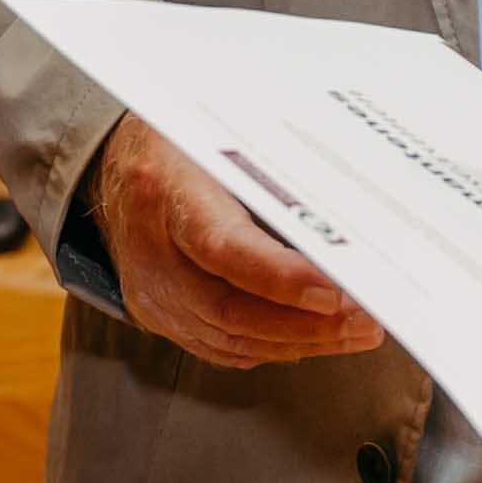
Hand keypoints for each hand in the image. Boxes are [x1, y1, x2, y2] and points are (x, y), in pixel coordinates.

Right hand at [91, 117, 381, 370]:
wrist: (115, 164)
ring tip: (354, 332)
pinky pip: (220, 346)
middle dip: (307, 322)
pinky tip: (313, 339)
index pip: (222, 249)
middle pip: (231, 309)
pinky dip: (273, 346)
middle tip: (366, 318)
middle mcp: (150, 252)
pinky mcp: (158, 316)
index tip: (335, 291)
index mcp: (164, 191)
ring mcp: (150, 292)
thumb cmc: (179, 141)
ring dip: (301, 341)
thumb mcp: (215, 136)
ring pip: (231, 338)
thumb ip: (266, 170)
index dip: (280, 278)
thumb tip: (341, 213)